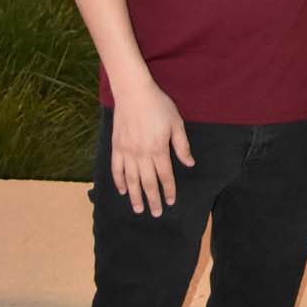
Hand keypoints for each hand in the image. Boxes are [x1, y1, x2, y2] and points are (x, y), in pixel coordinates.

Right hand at [110, 82, 194, 216]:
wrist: (133, 92)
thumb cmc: (158, 105)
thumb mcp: (176, 122)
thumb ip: (182, 145)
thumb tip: (189, 163)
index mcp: (159, 149)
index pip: (165, 176)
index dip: (169, 190)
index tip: (171, 202)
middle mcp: (142, 154)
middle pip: (148, 183)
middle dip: (152, 199)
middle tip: (156, 214)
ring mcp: (127, 152)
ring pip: (131, 180)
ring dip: (135, 196)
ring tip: (138, 209)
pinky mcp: (116, 147)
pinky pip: (116, 169)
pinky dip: (119, 181)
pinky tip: (122, 190)